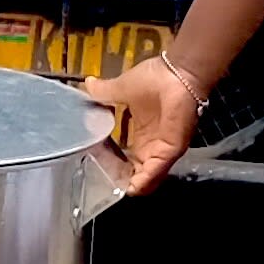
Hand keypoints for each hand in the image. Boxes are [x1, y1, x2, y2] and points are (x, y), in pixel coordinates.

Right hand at [82, 51, 199, 196]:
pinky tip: (128, 188)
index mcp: (142, 131)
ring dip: (131, 185)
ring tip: (113, 190)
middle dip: (121, 178)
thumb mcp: (122, 88)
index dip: (115, 164)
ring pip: (146, 176)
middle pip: (136, 169)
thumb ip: (104, 92)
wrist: (176, 73)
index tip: (97, 167)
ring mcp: (161, 148)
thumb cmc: (154, 79)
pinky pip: (155, 172)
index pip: (128, 156)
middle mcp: (151, 143)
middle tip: (102, 182)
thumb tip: (87, 84)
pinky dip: (143, 182)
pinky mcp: (170, 150)